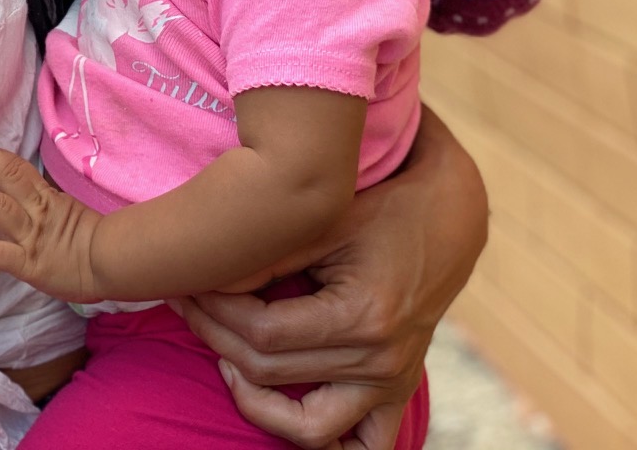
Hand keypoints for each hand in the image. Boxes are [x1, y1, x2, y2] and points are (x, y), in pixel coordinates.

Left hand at [0, 129, 103, 303]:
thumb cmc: (99, 242)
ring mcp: (32, 235)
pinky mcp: (30, 263)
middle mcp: (37, 211)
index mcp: (48, 198)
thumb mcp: (72, 214)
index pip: (18, 168)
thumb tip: (26, 197)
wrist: (113, 265)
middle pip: (9, 175)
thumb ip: (49, 205)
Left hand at [174, 108, 486, 448]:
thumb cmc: (380, 210)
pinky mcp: (397, 390)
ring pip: (309, 428)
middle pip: (272, 374)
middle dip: (217, 339)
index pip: (263, 335)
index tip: (189, 285)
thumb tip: (203, 281)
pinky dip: (325, 443)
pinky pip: (364, 447)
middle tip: (190, 306)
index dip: (214, 312)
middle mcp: (381, 361)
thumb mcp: (321, 223)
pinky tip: (283, 410)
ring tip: (228, 364)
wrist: (446, 218)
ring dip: (257, 404)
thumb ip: (264, 257)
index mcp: (363, 316)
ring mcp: (392, 383)